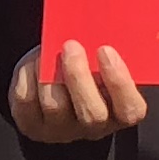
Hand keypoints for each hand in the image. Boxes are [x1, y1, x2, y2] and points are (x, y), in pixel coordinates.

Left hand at [10, 40, 149, 144]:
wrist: (52, 74)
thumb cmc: (86, 63)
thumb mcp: (101, 59)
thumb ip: (108, 53)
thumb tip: (102, 28)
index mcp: (119, 113)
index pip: (130, 110)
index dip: (120, 83)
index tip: (105, 50)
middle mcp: (93, 129)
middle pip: (92, 115)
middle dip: (80, 77)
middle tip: (71, 46)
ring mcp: (61, 131)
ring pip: (55, 106)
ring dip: (50, 73)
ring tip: (49, 51)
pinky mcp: (32, 126)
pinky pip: (27, 100)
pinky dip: (29, 75)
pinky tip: (36, 63)